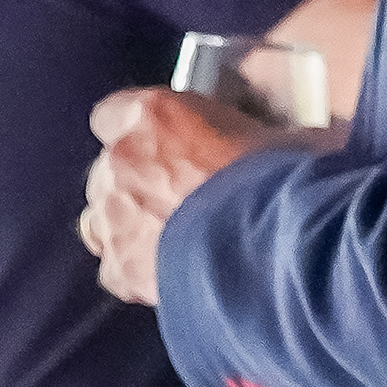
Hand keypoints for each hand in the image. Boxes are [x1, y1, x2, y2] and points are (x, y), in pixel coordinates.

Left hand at [83, 83, 272, 305]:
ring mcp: (114, 217)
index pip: (112, 113)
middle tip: (182, 196)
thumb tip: (273, 141)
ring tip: (172, 238)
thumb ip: (249, 132)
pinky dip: (136, 270)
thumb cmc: (285, 182)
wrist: (279, 251)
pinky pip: (115, 268)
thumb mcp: (279, 135)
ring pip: (100, 217)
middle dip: (136, 181)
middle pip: (108, 168)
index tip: (165, 142)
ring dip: (128, 224)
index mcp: (153, 114)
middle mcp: (121, 160)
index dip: (138, 131)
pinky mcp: (121, 268)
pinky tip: (170, 273)